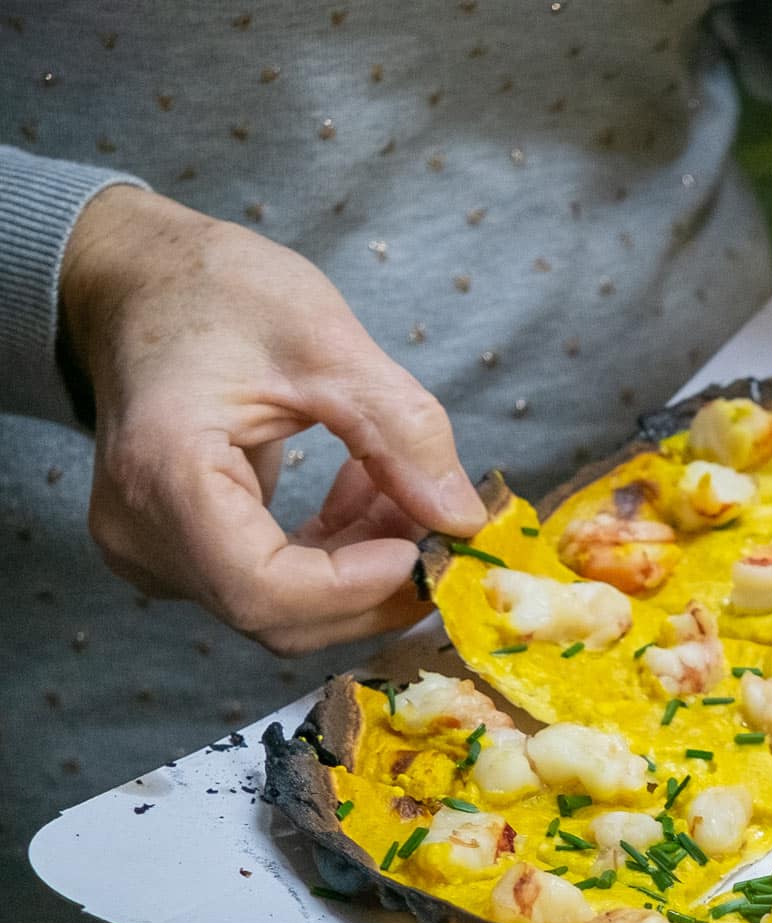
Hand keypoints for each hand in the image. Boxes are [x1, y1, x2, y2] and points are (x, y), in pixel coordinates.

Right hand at [60, 186, 487, 654]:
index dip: (354, 588)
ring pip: (283, 609)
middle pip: (277, 617)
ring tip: (409, 497)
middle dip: (374, 586)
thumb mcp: (325, 341)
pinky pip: (272, 584)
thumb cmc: (213, 291)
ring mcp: (156, 553)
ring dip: (363, 568)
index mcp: (163, 474)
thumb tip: (463, 520)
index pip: (262, 588)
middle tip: (442, 532)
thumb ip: (400, 433)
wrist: (135, 282)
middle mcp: (144, 534)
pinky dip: (335, 556)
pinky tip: (369, 496)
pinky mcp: (182, 553)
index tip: (423, 548)